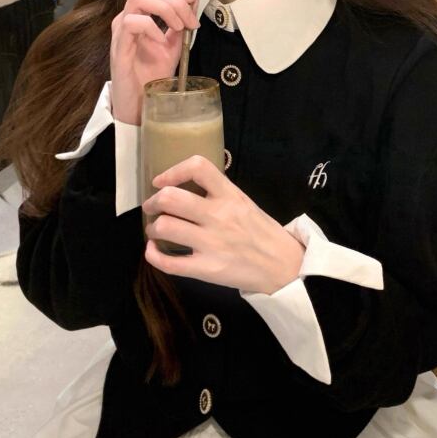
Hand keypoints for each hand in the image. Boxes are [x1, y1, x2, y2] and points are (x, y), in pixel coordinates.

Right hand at [109, 0, 200, 124]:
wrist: (139, 104)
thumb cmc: (151, 77)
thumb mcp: (172, 48)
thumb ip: (179, 27)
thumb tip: (191, 7)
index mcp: (139, 16)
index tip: (193, 1)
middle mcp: (127, 18)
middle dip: (175, 0)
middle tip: (190, 23)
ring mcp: (120, 31)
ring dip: (164, 9)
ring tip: (178, 28)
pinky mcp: (119, 47)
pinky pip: (131, 23)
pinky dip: (151, 28)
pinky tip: (161, 42)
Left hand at [141, 155, 306, 294]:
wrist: (284, 266)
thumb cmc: (262, 233)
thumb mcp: (245, 203)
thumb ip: (219, 194)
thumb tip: (185, 188)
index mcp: (230, 196)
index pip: (198, 167)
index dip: (172, 170)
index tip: (161, 181)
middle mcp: (219, 216)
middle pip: (170, 198)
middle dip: (152, 202)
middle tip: (152, 208)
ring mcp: (212, 243)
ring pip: (164, 227)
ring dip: (152, 228)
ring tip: (157, 231)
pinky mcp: (207, 269)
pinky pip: (168, 263)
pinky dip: (152, 255)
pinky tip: (153, 252)